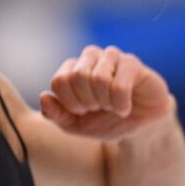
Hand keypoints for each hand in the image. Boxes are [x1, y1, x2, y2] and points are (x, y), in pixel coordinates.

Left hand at [40, 45, 175, 140]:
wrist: (140, 128)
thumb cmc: (107, 122)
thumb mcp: (76, 126)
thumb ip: (56, 115)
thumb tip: (44, 97)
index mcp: (73, 68)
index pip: (59, 81)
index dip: (71, 104)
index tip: (84, 111)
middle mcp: (91, 57)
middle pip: (77, 77)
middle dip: (88, 102)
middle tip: (100, 109)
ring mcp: (113, 57)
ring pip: (98, 78)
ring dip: (106, 103)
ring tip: (113, 107)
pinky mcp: (133, 64)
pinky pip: (119, 85)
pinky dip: (120, 104)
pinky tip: (125, 108)